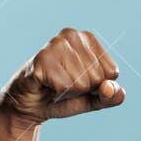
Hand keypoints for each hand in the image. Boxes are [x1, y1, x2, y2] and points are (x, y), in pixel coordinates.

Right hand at [0, 27, 124, 140]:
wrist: (29, 106)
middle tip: (64, 85)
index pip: (112, 72)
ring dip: (68, 92)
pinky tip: (45, 84)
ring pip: (82, 83)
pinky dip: (57, 93)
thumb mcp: (93, 100)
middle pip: (97, 78)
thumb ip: (111, 96)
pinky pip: (65, 86)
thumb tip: (110, 88)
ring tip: (55, 84)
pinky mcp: (42, 58)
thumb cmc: (62, 97)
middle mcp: (72, 35)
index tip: (79, 83)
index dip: (97, 86)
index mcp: (88, 39)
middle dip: (83, 90)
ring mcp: (55, 44)